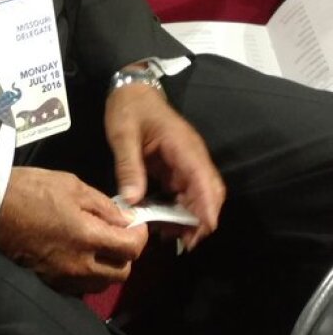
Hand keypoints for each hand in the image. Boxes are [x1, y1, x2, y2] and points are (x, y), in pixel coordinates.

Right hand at [0, 165, 147, 291]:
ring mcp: (64, 278)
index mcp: (88, 237)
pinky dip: (87, 274)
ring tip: (98, 246)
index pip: (132, 248)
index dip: (140, 235)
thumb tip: (126, 221)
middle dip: (126, 254)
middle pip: (122, 272)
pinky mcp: (50, 282)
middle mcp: (80, 265)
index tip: (135, 224)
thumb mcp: (72, 185)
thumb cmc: (32, 190)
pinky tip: (78, 256)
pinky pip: (80, 286)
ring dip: (108, 266)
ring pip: (102, 282)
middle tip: (117, 234)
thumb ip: (104, 206)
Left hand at [105, 82, 224, 249]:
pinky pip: (184, 192)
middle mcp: (192, 157)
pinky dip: (179, 209)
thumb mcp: (123, 135)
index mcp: (184, 147)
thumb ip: (128, 167)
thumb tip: (132, 201)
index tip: (200, 232)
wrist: (132, 90)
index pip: (204, 181)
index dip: (206, 208)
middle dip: (201, 220)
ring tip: (168, 236)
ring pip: (199, 196)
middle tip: (182, 244)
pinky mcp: (178, 167)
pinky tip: (162, 221)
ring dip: (189, 217)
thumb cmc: (129, 109)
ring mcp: (187, 162)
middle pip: (209, 193)